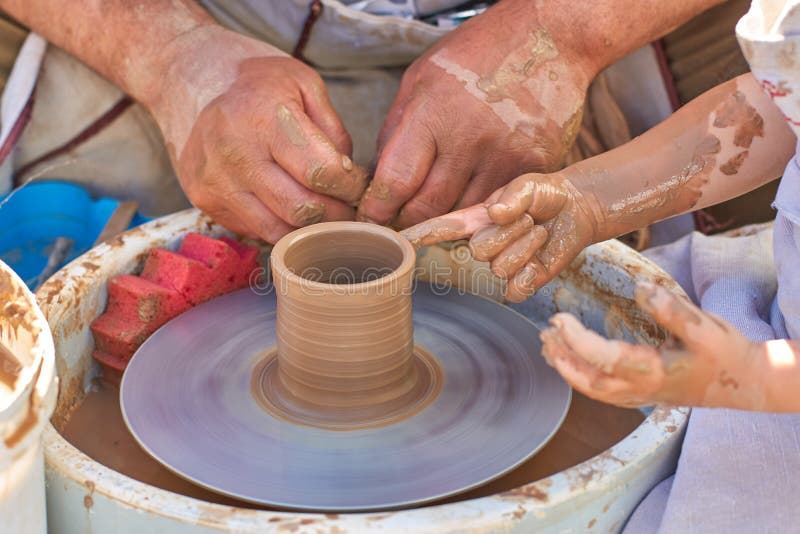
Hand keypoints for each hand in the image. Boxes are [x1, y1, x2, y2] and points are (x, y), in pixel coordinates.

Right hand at [149, 26, 367, 242]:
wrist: (189, 79)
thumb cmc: (257, 82)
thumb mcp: (305, 84)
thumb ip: (333, 131)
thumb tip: (347, 178)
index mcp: (264, 116)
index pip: (320, 172)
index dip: (351, 187)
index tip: (360, 187)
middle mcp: (234, 153)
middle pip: (301, 209)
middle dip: (336, 214)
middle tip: (348, 207)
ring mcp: (215, 181)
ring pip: (279, 231)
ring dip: (309, 229)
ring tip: (324, 213)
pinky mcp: (204, 201)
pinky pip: (255, 230)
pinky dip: (281, 226)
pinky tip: (289, 207)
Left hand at [359, 0, 592, 227]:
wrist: (550, 38)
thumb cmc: (478, 55)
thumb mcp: (421, 78)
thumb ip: (395, 130)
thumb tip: (377, 179)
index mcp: (435, 111)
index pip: (396, 181)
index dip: (379, 208)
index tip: (373, 217)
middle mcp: (471, 138)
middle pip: (428, 207)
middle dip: (408, 221)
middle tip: (401, 221)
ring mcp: (507, 156)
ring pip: (463, 214)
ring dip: (446, 218)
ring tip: (439, 207)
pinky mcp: (536, 167)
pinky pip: (499, 205)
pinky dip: (481, 208)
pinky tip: (475, 194)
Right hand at [401, 172, 598, 301]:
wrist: (576, 209)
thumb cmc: (543, 194)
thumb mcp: (527, 184)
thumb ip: (512, 196)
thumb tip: (496, 213)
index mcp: (474, 220)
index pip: (438, 229)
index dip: (417, 235)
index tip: (397, 241)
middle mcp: (481, 244)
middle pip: (478, 251)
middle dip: (510, 232)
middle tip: (528, 217)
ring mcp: (500, 265)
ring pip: (501, 268)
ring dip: (527, 246)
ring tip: (538, 230)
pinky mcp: (521, 282)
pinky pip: (515, 290)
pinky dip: (530, 275)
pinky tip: (538, 261)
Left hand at [540, 282, 756, 407]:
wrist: (746, 383)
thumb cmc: (726, 354)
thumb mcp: (705, 327)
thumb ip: (671, 309)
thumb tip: (640, 287)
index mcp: (653, 371)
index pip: (604, 358)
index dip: (577, 340)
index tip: (559, 319)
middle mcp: (642, 389)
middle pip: (590, 381)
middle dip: (563, 358)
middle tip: (545, 333)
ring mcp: (641, 396)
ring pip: (593, 389)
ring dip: (567, 368)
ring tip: (548, 345)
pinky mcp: (642, 395)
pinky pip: (603, 391)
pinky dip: (581, 377)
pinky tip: (570, 361)